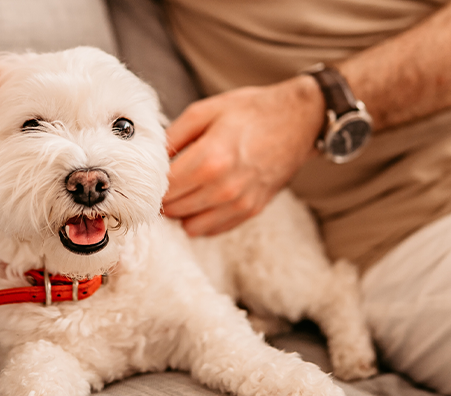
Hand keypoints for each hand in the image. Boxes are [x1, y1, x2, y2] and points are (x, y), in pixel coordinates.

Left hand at [163, 75, 323, 235]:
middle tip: (169, 178)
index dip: (152, 181)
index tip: (152, 172)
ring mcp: (239, 203)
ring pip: (190, 226)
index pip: (164, 187)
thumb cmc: (252, 111)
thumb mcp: (205, 110)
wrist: (299, 121)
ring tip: (188, 188)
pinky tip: (205, 197)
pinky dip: (203, 218)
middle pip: (173, 209)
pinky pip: (212, 229)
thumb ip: (173, 135)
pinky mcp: (251, 211)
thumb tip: (151, 157)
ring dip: (182, 210)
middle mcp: (224, 188)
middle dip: (165, 195)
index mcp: (210, 159)